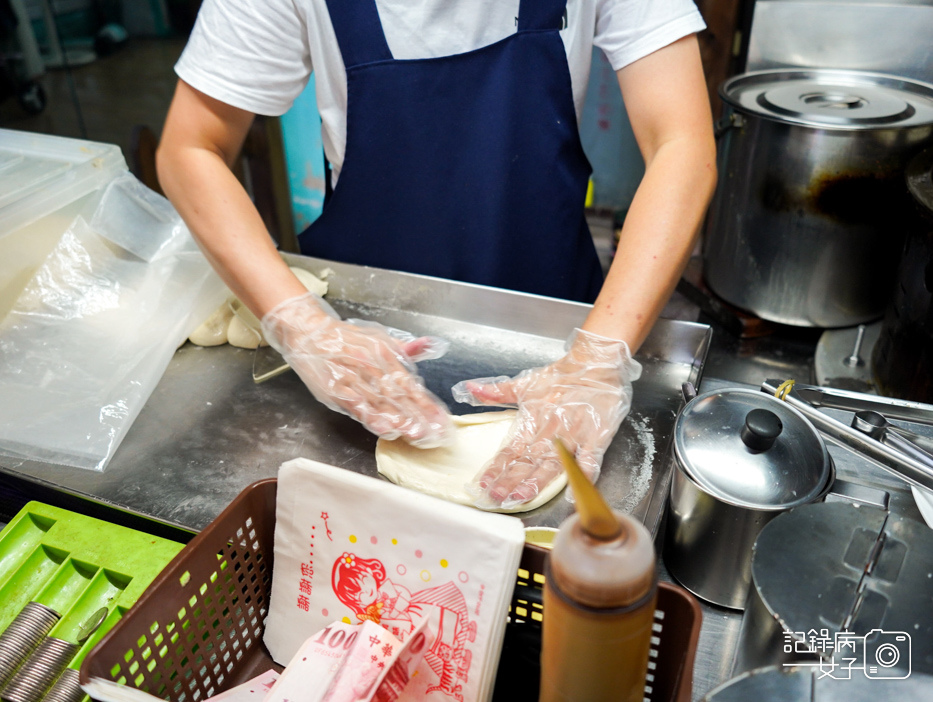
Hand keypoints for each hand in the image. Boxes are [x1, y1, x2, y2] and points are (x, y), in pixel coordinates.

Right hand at [261, 293, 451, 446]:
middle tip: (435, 434)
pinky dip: (372, 418)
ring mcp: (354, 380)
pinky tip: (386, 428)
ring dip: (400, 420)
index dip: (426, 404)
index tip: (441, 420)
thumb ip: (406, 349)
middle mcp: (372, 368)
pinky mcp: (337, 391)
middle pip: (400, 397)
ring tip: (417, 434)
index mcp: (385, 356)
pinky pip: (357, 407)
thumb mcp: (378, 338)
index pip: (410, 385)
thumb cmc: (344, 339)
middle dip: (419, 417)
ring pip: (381, 404)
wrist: (309, 333)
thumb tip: (432, 345)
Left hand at [451, 329, 641, 508]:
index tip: (482, 484)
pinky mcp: (597, 436)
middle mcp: (550, 432)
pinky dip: (583, 474)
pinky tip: (573, 492)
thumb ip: (497, 392)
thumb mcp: (526, 384)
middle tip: (496, 497)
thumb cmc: (561, 376)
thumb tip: (469, 389)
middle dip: (511, 481)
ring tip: (522, 497)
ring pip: (553, 464)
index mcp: (532, 422)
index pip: (510, 450)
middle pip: (528, 461)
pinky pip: (591, 458)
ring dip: (537, 481)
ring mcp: (574, 436)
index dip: (496, 467)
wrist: (595, 363)